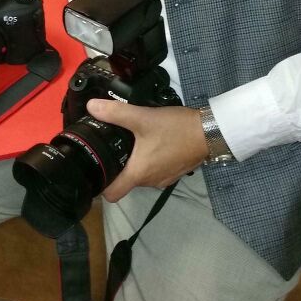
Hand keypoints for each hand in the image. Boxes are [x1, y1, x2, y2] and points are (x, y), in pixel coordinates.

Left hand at [85, 99, 209, 201]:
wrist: (209, 131)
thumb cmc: (175, 129)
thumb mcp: (142, 118)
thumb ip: (116, 113)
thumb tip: (91, 106)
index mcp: (139, 174)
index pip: (112, 194)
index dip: (100, 185)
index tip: (94, 168)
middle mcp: (150, 182)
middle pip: (125, 181)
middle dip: (116, 166)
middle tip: (109, 146)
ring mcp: (163, 179)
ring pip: (140, 175)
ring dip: (133, 162)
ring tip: (128, 141)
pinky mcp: (173, 172)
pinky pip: (153, 170)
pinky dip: (148, 160)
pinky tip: (149, 142)